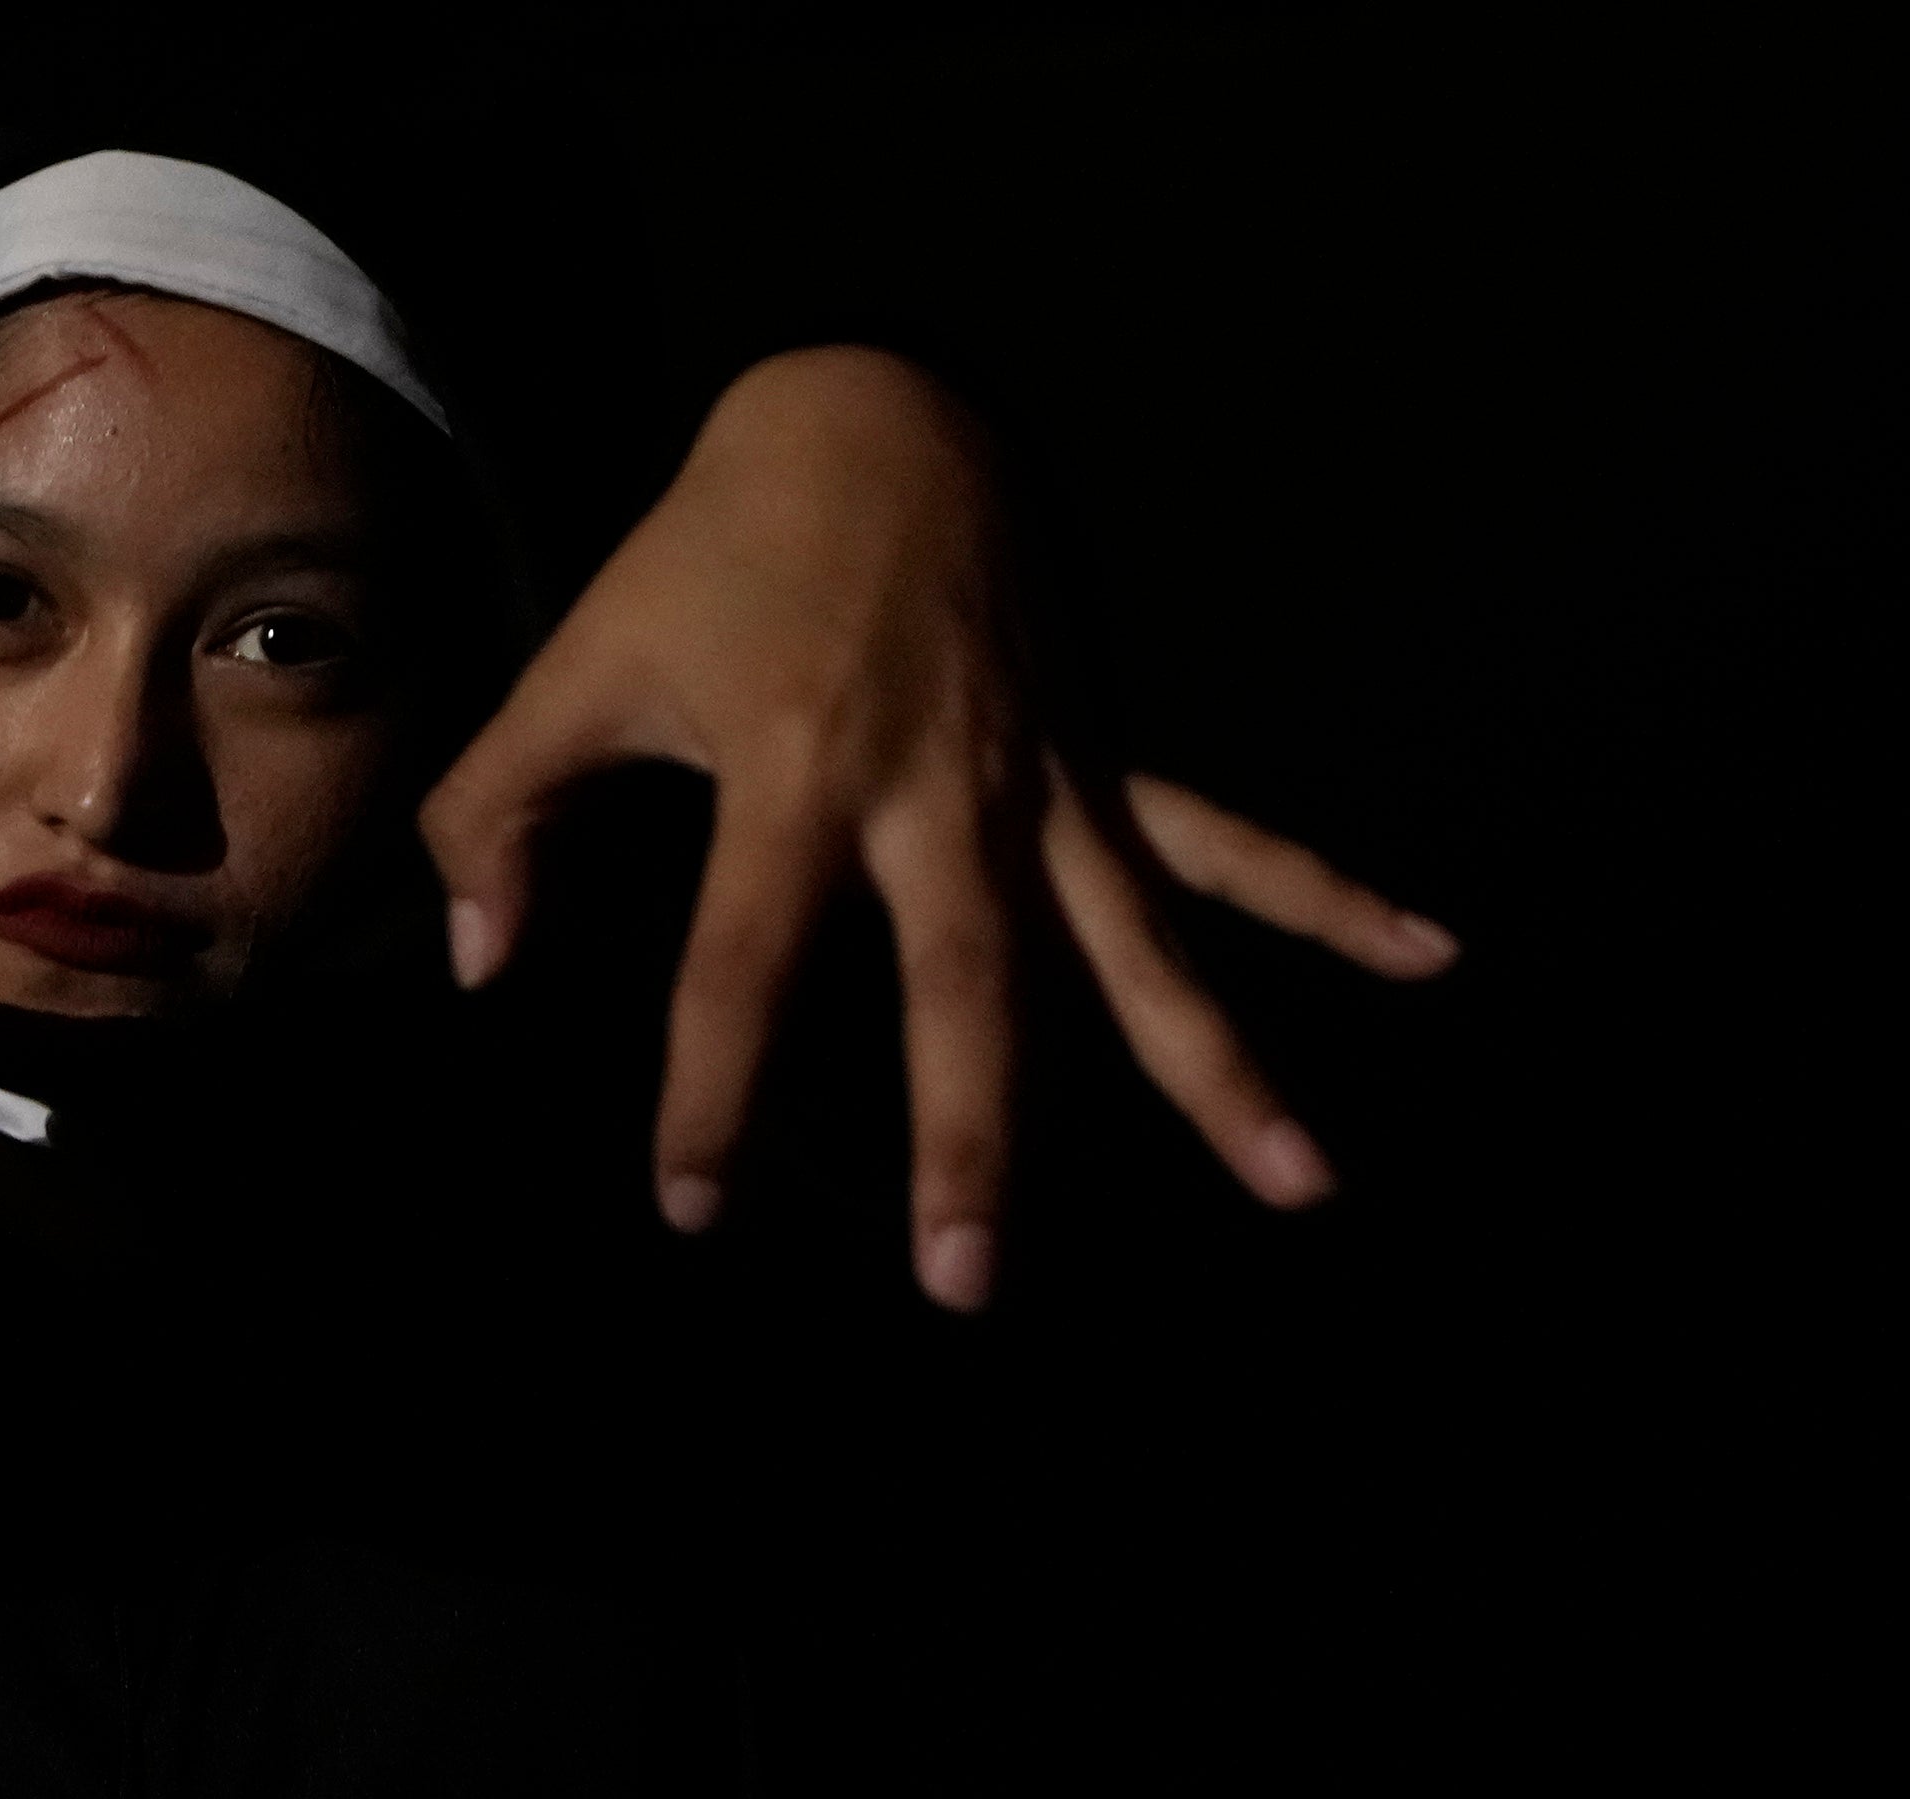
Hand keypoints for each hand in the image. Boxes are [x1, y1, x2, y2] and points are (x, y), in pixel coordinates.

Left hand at [419, 346, 1457, 1308]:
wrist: (871, 404)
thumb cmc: (709, 553)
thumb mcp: (580, 662)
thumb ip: (501, 810)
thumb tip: (480, 962)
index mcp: (796, 771)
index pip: (742, 965)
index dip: (707, 1091)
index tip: (692, 1208)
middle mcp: (939, 788)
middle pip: (964, 988)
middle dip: (971, 1140)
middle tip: (970, 1283)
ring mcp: (1043, 774)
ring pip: (1140, 944)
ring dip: (1220, 1068)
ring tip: (1300, 1185)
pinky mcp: (1103, 750)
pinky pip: (1225, 838)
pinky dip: (1328, 897)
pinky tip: (1428, 953)